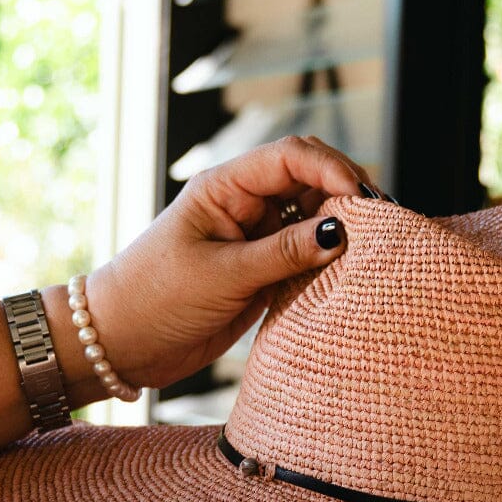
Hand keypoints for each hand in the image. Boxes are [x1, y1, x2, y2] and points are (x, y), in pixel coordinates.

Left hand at [81, 135, 370, 389]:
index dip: (332, 170)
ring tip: (372, 250)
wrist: (121, 344)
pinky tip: (349, 272)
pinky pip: (306, 257)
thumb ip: (284, 254)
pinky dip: (329, 262)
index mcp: (225, 187)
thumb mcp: (223, 275)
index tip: (362, 200)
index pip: (291, 157)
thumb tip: (341, 233)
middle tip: (380, 224)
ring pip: (313, 220)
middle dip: (346, 195)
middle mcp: (245, 205)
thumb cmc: (155, 299)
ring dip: (341, 230)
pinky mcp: (262, 273)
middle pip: (310, 182)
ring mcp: (255, 239)